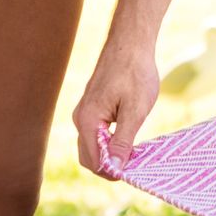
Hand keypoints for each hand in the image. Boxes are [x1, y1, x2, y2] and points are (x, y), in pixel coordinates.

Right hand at [73, 36, 160, 177]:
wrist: (130, 42)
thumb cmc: (135, 72)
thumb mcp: (135, 110)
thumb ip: (123, 141)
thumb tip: (115, 168)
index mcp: (88, 120)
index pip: (93, 161)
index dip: (112, 172)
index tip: (133, 172)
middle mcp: (80, 118)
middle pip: (89, 157)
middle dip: (109, 166)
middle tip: (136, 164)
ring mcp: (84, 113)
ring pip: (93, 146)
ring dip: (110, 154)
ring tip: (135, 152)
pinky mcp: (92, 108)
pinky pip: (96, 134)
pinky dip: (109, 142)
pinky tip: (129, 137)